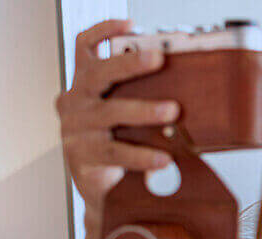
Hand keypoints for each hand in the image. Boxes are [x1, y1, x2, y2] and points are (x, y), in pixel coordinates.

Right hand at [55, 19, 179, 218]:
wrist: (104, 191)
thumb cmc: (118, 145)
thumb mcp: (125, 115)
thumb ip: (142, 96)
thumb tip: (187, 84)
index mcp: (84, 86)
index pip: (85, 48)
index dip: (104, 32)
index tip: (130, 25)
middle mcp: (74, 102)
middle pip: (97, 75)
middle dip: (129, 64)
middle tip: (159, 58)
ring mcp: (75, 130)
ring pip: (109, 113)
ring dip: (143, 109)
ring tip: (172, 111)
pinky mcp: (81, 157)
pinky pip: (114, 152)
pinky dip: (142, 155)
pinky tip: (164, 158)